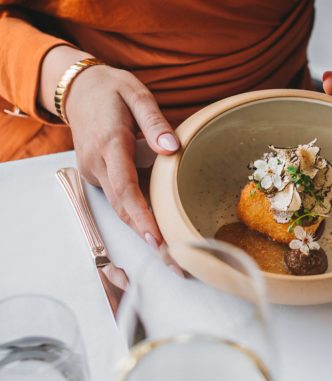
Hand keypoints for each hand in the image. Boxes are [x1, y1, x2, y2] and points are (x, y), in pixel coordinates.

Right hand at [39, 46, 179, 246]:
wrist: (78, 88)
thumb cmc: (112, 89)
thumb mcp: (136, 94)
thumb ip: (154, 122)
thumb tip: (172, 148)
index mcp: (109, 143)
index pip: (125, 187)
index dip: (141, 215)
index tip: (156, 238)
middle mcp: (97, 162)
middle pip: (123, 206)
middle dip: (147, 234)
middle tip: (175, 262)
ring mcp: (93, 170)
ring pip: (120, 205)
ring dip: (143, 227)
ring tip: (171, 252)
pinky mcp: (95, 173)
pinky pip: (118, 196)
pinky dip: (137, 211)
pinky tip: (157, 225)